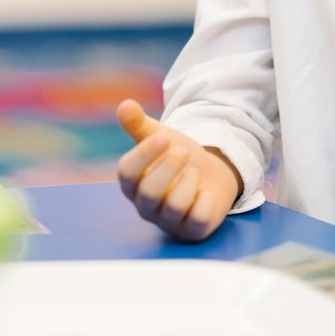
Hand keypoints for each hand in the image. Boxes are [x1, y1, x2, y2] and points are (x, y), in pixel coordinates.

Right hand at [115, 99, 239, 241]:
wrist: (209, 175)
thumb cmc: (177, 157)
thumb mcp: (159, 137)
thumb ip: (139, 125)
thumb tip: (125, 105)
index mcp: (131, 183)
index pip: (126, 172)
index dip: (144, 154)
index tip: (164, 137)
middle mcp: (144, 205)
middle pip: (148, 191)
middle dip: (168, 167)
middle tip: (183, 152)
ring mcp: (168, 221)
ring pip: (173, 206)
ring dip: (188, 183)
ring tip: (194, 172)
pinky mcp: (191, 231)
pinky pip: (197, 219)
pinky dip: (205, 201)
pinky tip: (205, 192)